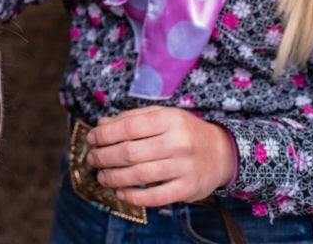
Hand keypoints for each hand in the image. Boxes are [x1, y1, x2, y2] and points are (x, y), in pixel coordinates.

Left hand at [85, 105, 235, 206]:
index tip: (91, 139)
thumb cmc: (183, 131)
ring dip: (114, 177)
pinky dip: (135, 196)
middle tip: (92, 160)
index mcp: (168, 119)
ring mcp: (185, 167)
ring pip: (140, 175)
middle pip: (130, 152)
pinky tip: (121, 193)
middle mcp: (178, 142)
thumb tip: (100, 125)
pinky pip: (157, 197)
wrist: (221, 153)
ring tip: (102, 176)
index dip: (104, 134)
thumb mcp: (161, 116)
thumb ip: (130, 118)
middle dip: (104, 157)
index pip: (128, 127)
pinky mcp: (189, 188)